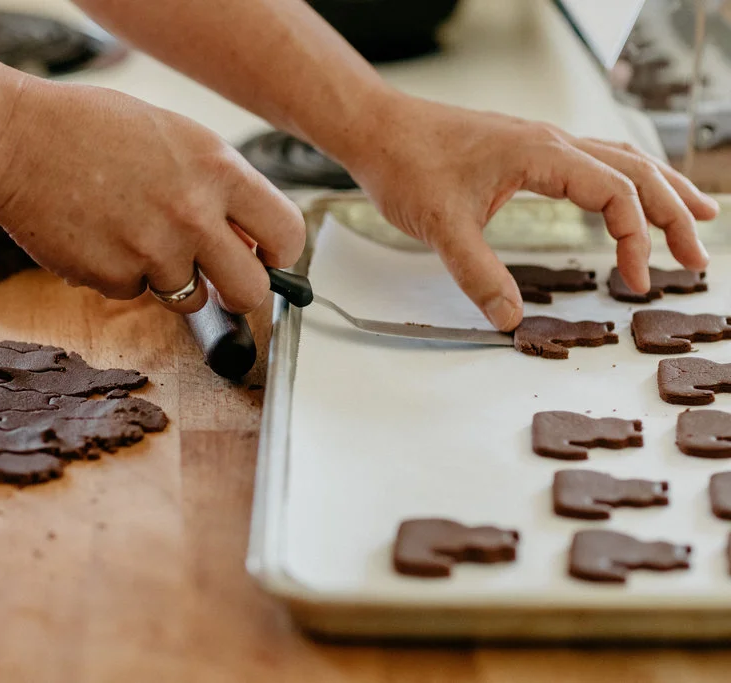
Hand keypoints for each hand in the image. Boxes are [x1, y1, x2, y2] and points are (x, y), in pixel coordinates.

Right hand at [0, 78, 304, 313]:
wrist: (16, 140)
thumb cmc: (93, 131)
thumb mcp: (176, 139)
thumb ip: (218, 186)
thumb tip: (248, 238)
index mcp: (218, 169)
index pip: (287, 233)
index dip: (280, 255)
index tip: (267, 259)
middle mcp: (193, 215)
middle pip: (251, 290)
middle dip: (240, 294)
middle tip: (221, 284)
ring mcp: (152, 252)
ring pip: (189, 299)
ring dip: (170, 281)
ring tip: (133, 233)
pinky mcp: (113, 278)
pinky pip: (134, 292)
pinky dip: (120, 274)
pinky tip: (98, 235)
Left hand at [339, 91, 718, 330]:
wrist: (376, 128)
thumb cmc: (405, 162)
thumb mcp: (440, 226)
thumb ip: (477, 274)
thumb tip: (510, 317)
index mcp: (541, 154)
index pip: (617, 192)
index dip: (637, 238)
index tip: (632, 281)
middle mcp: (550, 142)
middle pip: (635, 171)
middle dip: (674, 213)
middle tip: (697, 256)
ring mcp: (539, 142)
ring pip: (619, 159)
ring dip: (658, 189)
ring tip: (695, 216)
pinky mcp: (524, 150)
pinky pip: (592, 160)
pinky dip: (622, 180)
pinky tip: (626, 195)